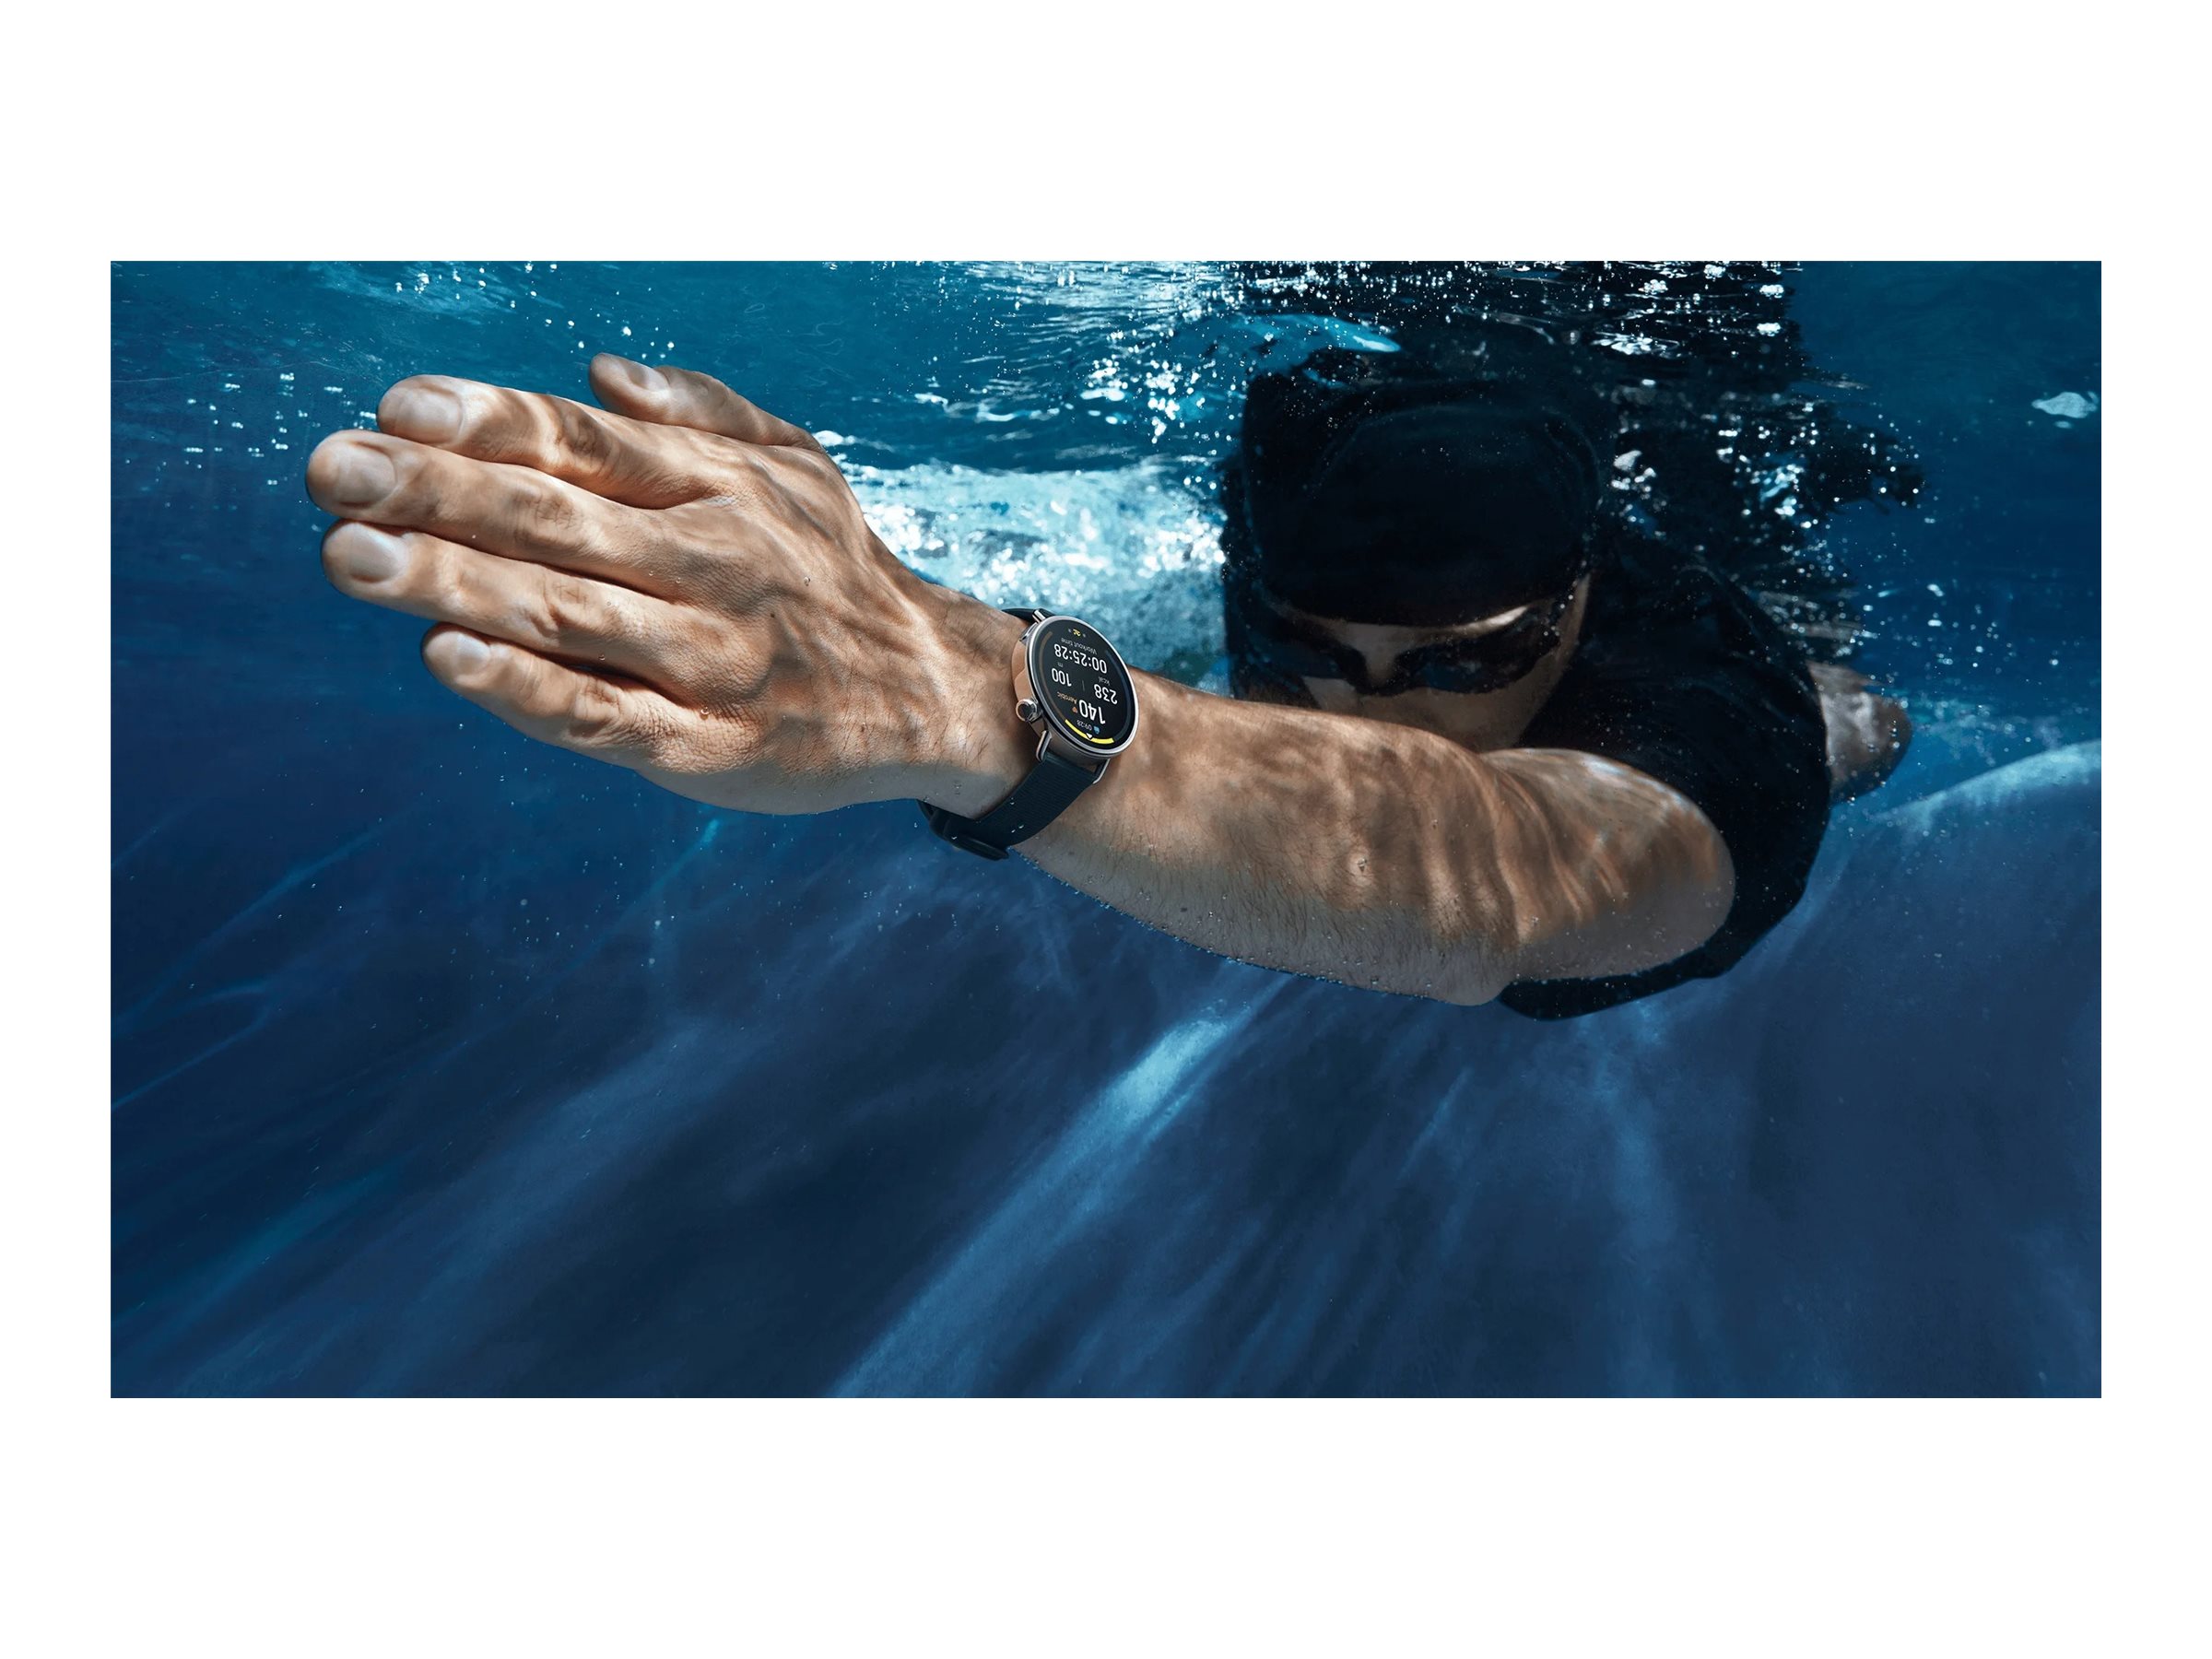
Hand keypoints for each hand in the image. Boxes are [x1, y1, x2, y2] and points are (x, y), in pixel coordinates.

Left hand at [307, 357, 1018, 813]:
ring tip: (351, 557)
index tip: (397, 406)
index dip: (491, 421)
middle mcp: (710, 562)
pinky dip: (527, 692)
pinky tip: (450, 660)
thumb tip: (596, 367)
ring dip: (454, 583)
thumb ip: (700, 412)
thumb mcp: (799, 466)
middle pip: (558, 520)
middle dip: (436, 492)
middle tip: (332, 470)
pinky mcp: (709, 747)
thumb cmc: (839, 572)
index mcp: (717, 488)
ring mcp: (708, 659)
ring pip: (566, 615)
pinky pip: (605, 718)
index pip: (587, 443)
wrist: (937, 693)